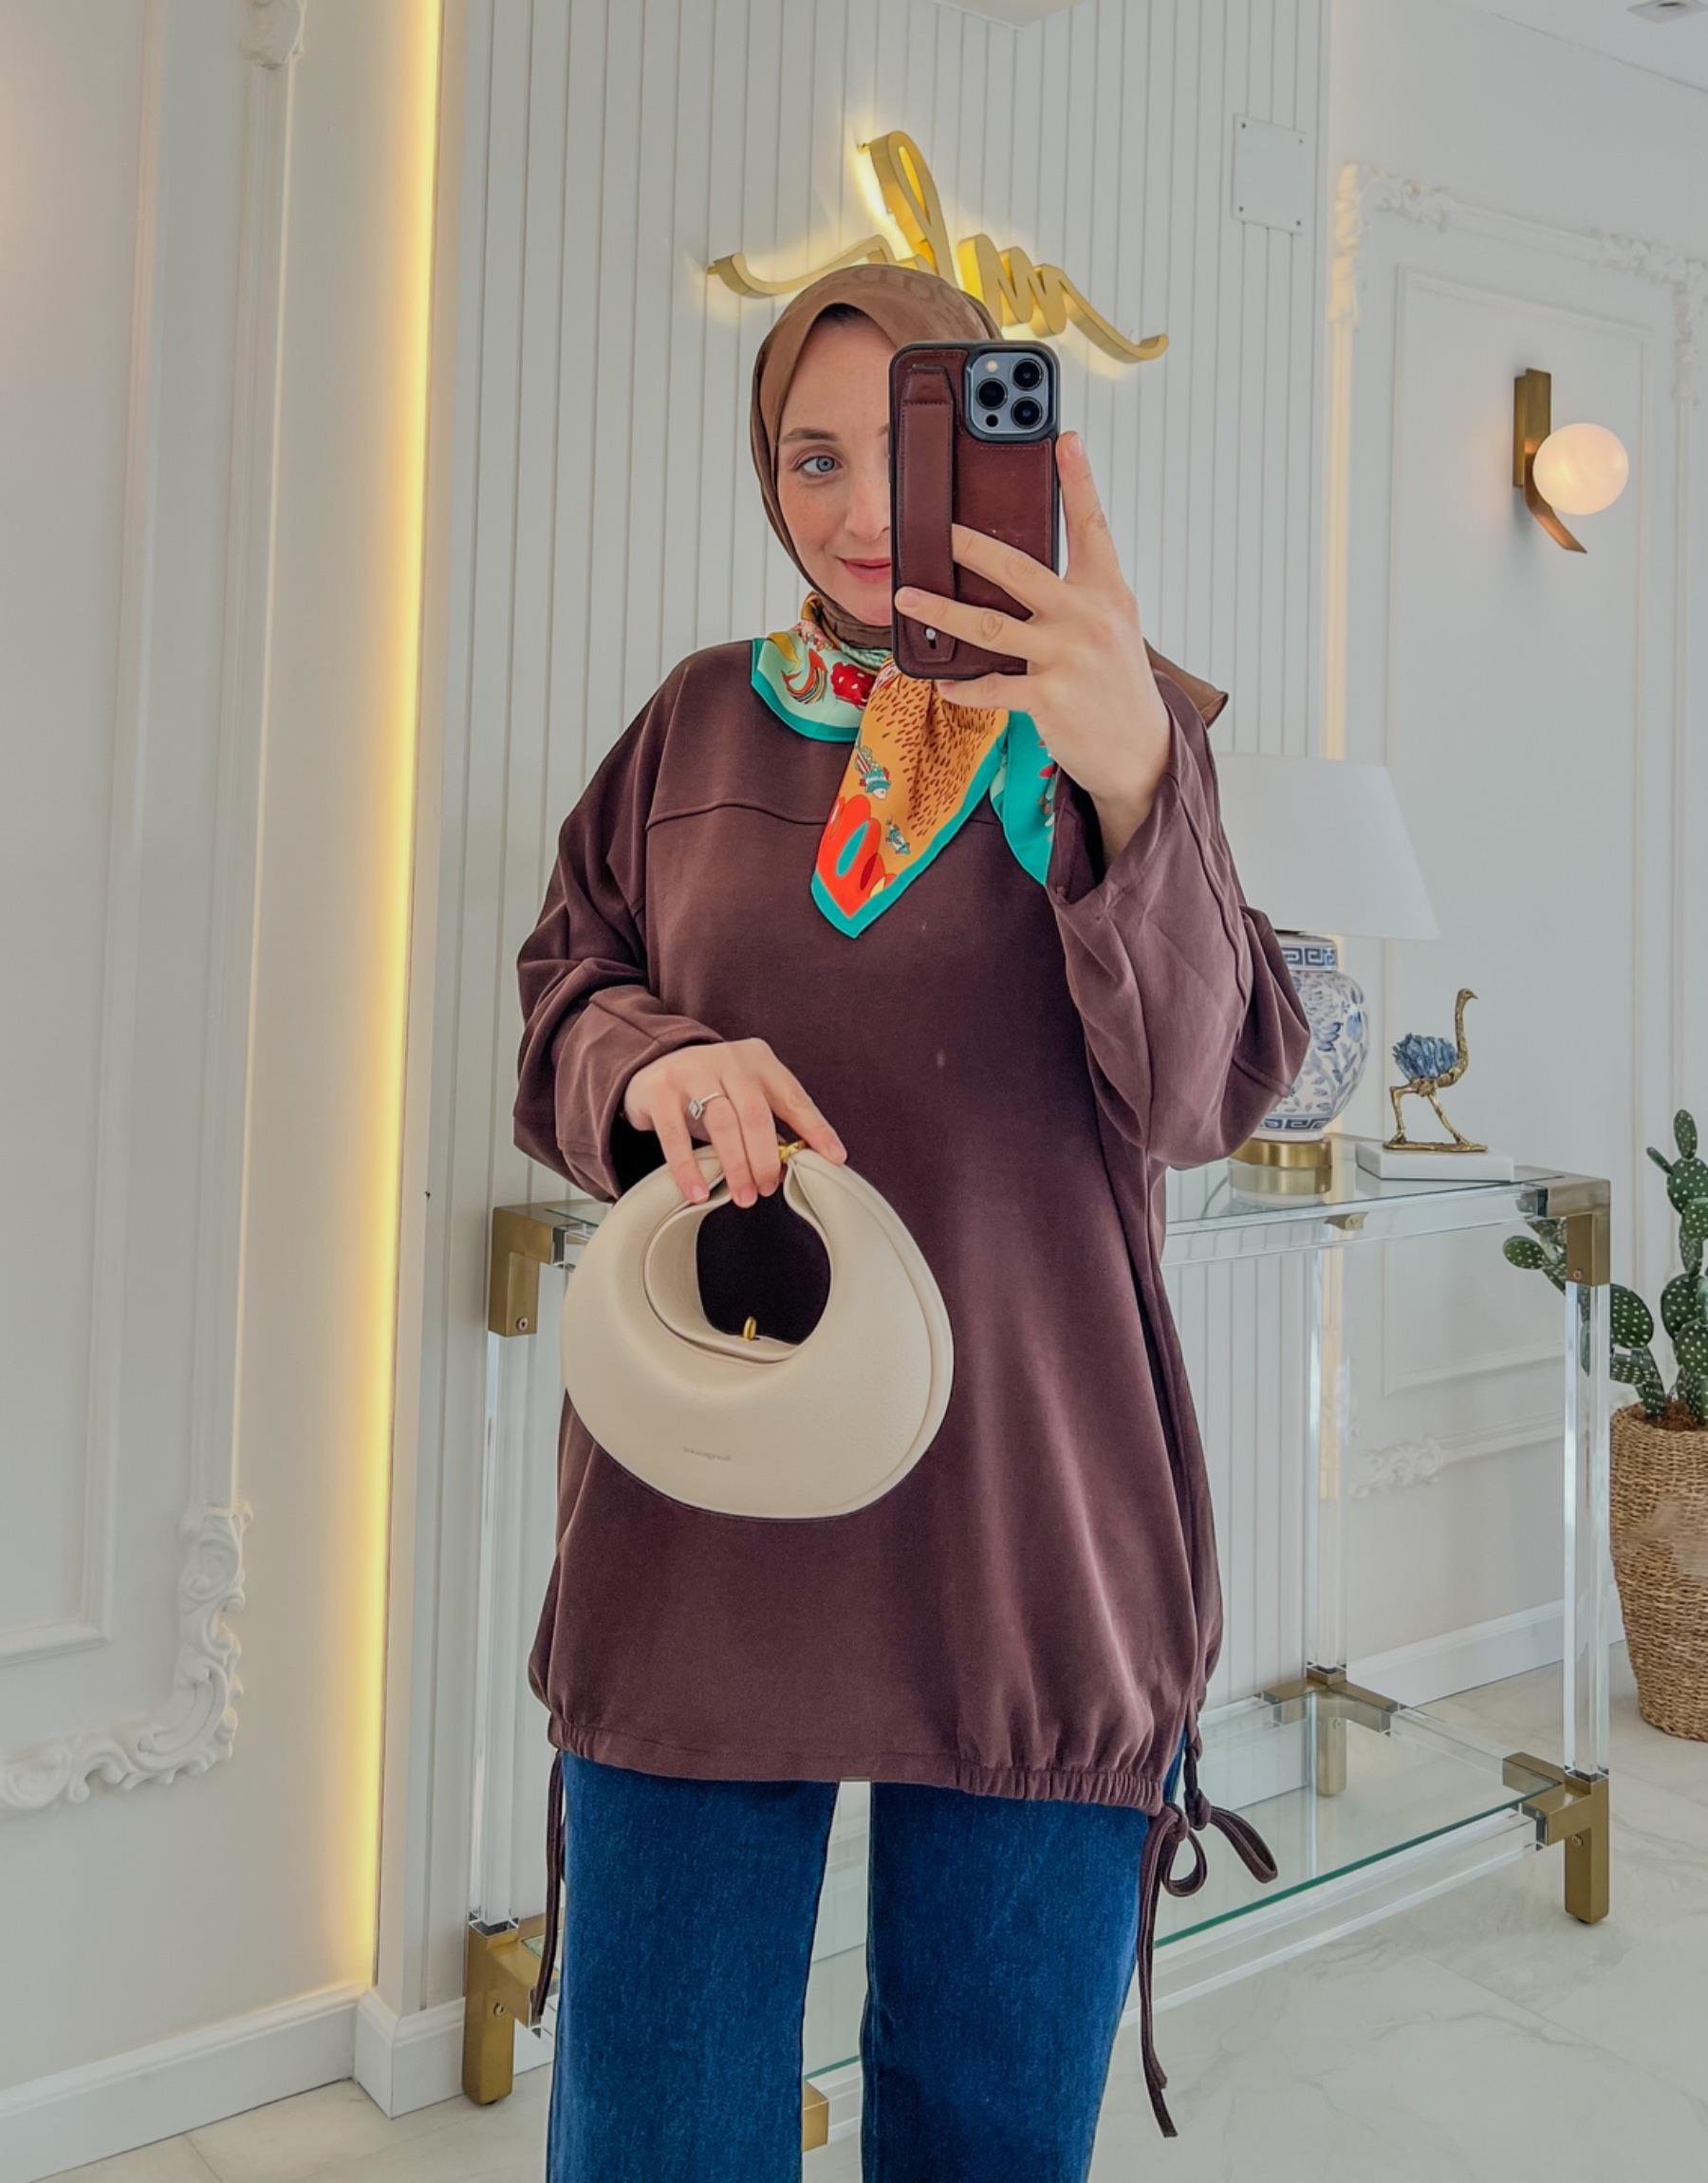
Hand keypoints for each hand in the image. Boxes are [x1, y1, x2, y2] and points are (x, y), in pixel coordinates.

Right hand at [621, 1036, 847, 1207]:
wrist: (653, 1067)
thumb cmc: (709, 1090)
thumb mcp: (743, 1095)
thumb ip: (767, 1122)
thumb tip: (791, 1164)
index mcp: (759, 1061)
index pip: (793, 1097)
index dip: (815, 1128)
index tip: (834, 1158)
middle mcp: (729, 1060)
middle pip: (756, 1114)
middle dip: (766, 1158)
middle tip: (767, 1189)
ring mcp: (692, 1071)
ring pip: (722, 1123)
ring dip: (736, 1166)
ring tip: (743, 1196)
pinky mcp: (660, 1089)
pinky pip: (675, 1135)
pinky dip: (689, 1168)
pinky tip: (698, 1193)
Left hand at [892, 430, 1172, 845]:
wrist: (1139, 748)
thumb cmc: (1115, 681)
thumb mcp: (1110, 625)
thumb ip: (1075, 593)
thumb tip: (1016, 571)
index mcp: (1106, 590)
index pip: (1092, 525)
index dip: (1079, 480)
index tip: (1064, 438)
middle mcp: (1087, 616)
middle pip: (1017, 568)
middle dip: (970, 545)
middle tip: (936, 527)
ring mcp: (1067, 656)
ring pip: (989, 626)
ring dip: (941, 612)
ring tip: (907, 600)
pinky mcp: (1049, 697)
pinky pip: (993, 686)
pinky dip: (963, 686)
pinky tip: (942, 682)